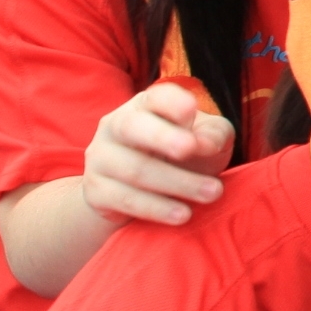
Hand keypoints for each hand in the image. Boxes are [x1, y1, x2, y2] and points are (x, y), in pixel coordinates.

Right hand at [82, 79, 236, 228]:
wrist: (140, 198)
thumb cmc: (183, 159)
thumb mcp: (207, 141)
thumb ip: (214, 135)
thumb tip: (207, 144)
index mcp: (145, 106)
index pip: (156, 96)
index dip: (172, 102)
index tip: (192, 109)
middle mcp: (115, 125)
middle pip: (133, 126)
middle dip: (162, 137)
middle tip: (190, 148)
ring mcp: (101, 158)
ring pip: (135, 169)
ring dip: (176, 183)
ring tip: (212, 193)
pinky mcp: (96, 190)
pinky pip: (125, 199)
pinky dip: (157, 208)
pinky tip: (183, 214)